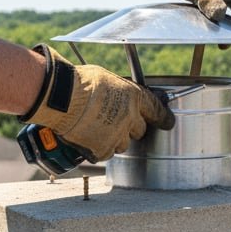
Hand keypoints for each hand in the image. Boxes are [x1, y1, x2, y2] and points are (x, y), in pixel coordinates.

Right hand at [21, 45, 174, 162]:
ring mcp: (117, 136)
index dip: (163, 118)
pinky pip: (105, 152)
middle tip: (115, 122)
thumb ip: (118, 91)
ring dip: (114, 138)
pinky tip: (88, 137)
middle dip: (130, 127)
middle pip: (139, 130)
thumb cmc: (80, 82)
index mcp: (134, 97)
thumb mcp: (106, 79)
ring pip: (123, 144)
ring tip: (97, 128)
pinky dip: (98, 147)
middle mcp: (130, 118)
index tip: (168, 122)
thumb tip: (115, 94)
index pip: (157, 110)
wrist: (62, 98)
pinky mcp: (102, 149)